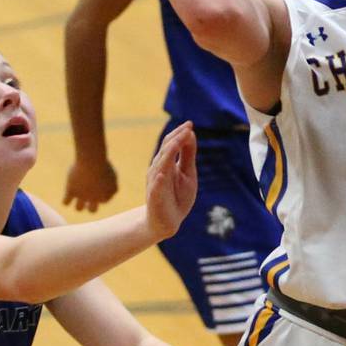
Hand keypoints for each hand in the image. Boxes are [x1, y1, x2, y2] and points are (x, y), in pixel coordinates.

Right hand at [64, 155, 118, 211]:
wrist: (92, 162)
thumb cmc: (103, 166)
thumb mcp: (112, 175)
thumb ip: (113, 186)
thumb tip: (110, 193)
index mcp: (105, 195)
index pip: (103, 200)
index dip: (101, 192)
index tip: (99, 181)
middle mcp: (94, 199)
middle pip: (92, 210)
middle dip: (90, 206)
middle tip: (88, 195)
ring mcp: (82, 196)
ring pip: (79, 208)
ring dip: (78, 204)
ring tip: (78, 194)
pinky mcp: (71, 191)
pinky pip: (66, 202)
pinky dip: (66, 201)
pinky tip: (68, 193)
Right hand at [145, 121, 196, 239]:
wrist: (167, 222)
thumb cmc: (177, 196)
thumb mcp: (187, 173)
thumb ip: (188, 155)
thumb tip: (190, 133)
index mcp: (167, 163)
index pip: (171, 144)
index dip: (180, 134)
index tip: (190, 123)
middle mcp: (158, 170)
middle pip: (165, 151)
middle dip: (176, 139)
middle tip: (187, 128)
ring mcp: (155, 184)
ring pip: (160, 166)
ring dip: (168, 154)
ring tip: (177, 143)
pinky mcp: (155, 198)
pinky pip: (155, 188)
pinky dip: (158, 181)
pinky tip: (162, 174)